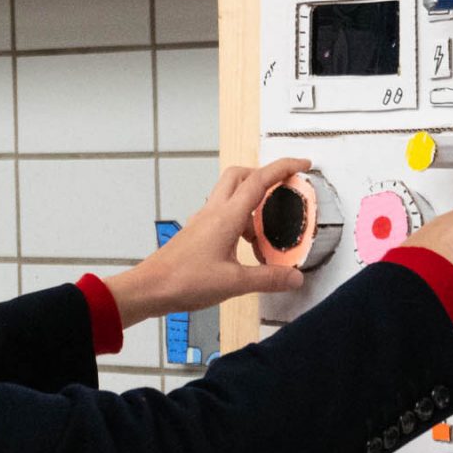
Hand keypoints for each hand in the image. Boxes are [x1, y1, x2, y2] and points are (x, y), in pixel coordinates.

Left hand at [104, 159, 312, 328]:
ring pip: (231, 196)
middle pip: (240, 176)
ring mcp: (203, 221)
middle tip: (283, 190)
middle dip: (264, 176)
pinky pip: (222, 216)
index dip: (283, 167)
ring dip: (252, 206)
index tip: (302, 163)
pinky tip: (244, 249)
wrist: (149, 288)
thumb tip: (294, 277)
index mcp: (226, 217)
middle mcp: (213, 212)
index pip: (259, 180)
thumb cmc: (183, 281)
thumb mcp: (234, 283)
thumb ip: (268, 279)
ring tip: (265, 237)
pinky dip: (239, 223)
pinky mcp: (197, 233)